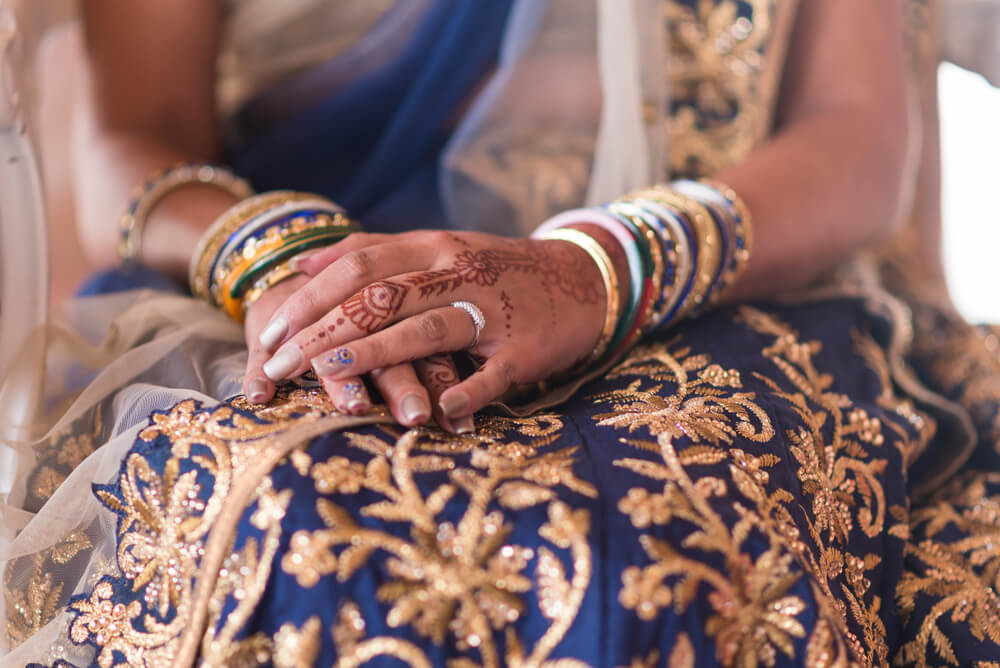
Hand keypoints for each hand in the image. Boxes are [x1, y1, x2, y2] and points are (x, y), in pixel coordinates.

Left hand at [253, 230, 606, 422]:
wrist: (580, 279)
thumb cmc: (494, 270)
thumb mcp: (438, 247)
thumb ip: (374, 252)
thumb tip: (299, 263)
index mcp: (432, 248)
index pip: (358, 266)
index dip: (308, 299)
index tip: (268, 334)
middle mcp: (457, 274)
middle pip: (380, 298)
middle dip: (322, 332)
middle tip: (277, 366)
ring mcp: (491, 312)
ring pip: (426, 330)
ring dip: (377, 353)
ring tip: (332, 376)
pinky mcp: (523, 349)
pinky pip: (490, 375)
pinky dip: (464, 394)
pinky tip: (436, 414)